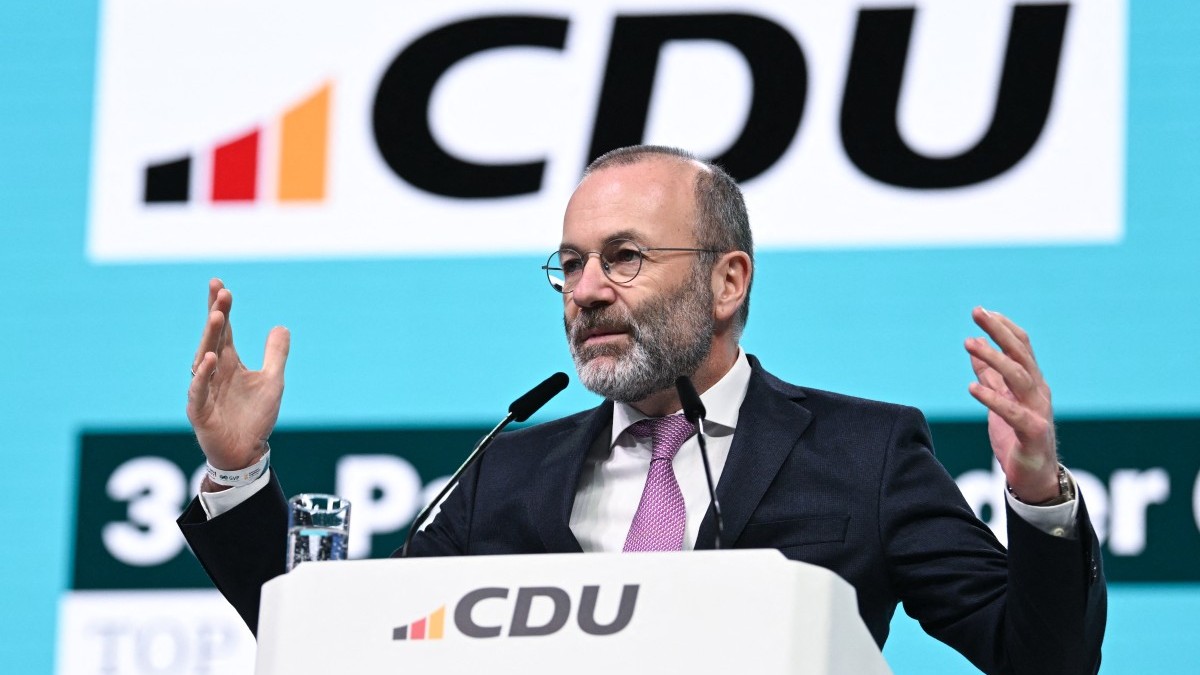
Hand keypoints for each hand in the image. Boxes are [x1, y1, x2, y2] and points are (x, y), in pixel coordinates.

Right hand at [187, 279, 289, 487]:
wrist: (246, 452)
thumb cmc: (255, 416)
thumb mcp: (273, 381)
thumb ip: (275, 355)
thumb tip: (282, 326)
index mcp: (229, 362)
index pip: (224, 330)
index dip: (222, 308)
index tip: (220, 285)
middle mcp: (214, 371)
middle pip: (213, 338)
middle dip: (216, 314)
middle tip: (220, 291)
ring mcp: (203, 389)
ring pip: (203, 358)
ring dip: (210, 337)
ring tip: (217, 315)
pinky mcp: (199, 411)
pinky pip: (198, 390)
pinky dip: (203, 376)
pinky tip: (209, 359)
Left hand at [965, 307, 1059, 503]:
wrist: (1036, 479)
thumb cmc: (1017, 438)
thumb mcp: (1000, 402)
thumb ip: (990, 376)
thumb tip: (976, 346)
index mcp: (1032, 383)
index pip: (1022, 347)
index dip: (1004, 328)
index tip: (983, 311)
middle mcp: (1038, 392)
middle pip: (1021, 355)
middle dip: (999, 331)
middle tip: (977, 313)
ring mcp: (1038, 411)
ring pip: (1019, 377)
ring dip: (993, 358)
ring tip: (969, 344)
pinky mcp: (1033, 433)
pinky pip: (1013, 412)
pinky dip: (993, 398)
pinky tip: (972, 387)